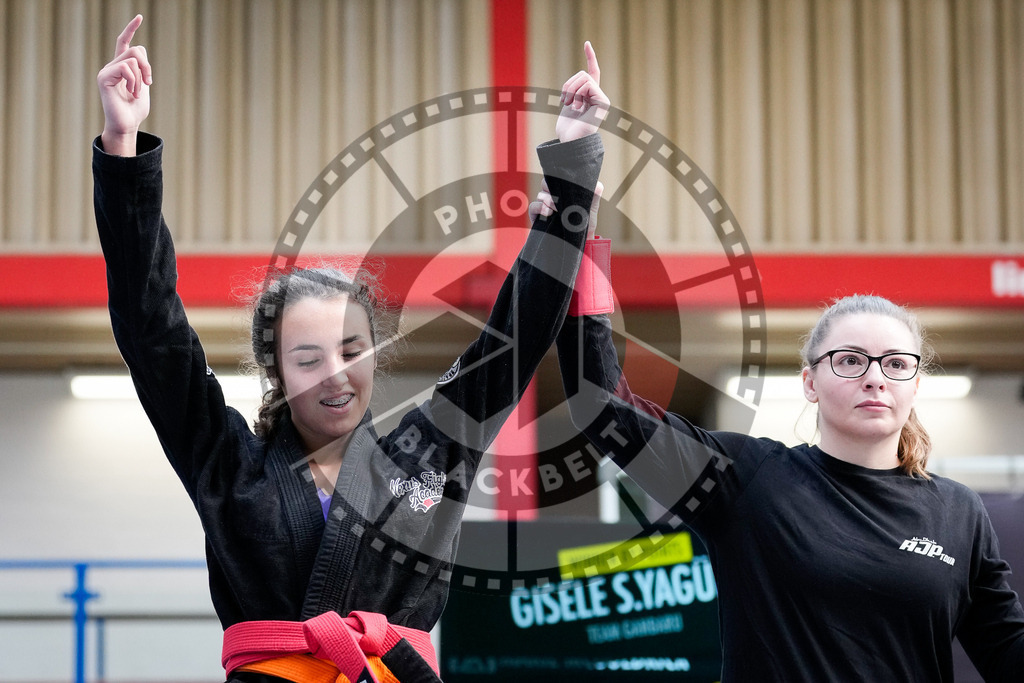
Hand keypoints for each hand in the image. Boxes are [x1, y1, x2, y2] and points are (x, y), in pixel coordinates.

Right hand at [97, 14, 151, 155]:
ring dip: (141, 77)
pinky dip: (134, 81)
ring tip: (137, 92)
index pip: (124, 42)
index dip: (131, 29)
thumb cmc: (135, 110)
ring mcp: (106, 71)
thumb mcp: (144, 86)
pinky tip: (132, 93)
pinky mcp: (103, 77)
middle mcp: (112, 66)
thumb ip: (142, 70)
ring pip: (132, 59)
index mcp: (122, 67)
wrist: (127, 125)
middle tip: (149, 82)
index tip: (139, 17)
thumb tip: (141, 56)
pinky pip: (125, 68)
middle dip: (148, 66)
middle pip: (136, 50)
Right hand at [529, 179, 603, 238]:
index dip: (559, 178)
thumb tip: (597, 184)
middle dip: (551, 187)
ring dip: (547, 199)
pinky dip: (539, 207)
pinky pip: (533, 207)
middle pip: (546, 183)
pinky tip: (548, 213)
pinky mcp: (537, 217)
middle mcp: (552, 197)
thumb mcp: (592, 209)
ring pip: (540, 194)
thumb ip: (594, 195)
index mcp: (564, 193)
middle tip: (560, 197)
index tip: (565, 184)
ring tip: (556, 207)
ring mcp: (544, 207)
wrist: (578, 244)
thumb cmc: (585, 225)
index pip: (557, 178)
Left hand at [555, 41, 608, 142]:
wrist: (569, 141)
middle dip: (568, 85)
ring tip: (572, 106)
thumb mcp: (568, 104)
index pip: (592, 72)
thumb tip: (576, 83)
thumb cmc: (567, 128)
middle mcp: (599, 96)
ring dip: (571, 90)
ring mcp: (602, 99)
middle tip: (565, 102)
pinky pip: (588, 84)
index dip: (590, 57)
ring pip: (584, 78)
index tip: (587, 43)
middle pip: (582, 74)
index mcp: (590, 95)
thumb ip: (573, 91)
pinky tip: (578, 107)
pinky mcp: (603, 102)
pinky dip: (578, 93)